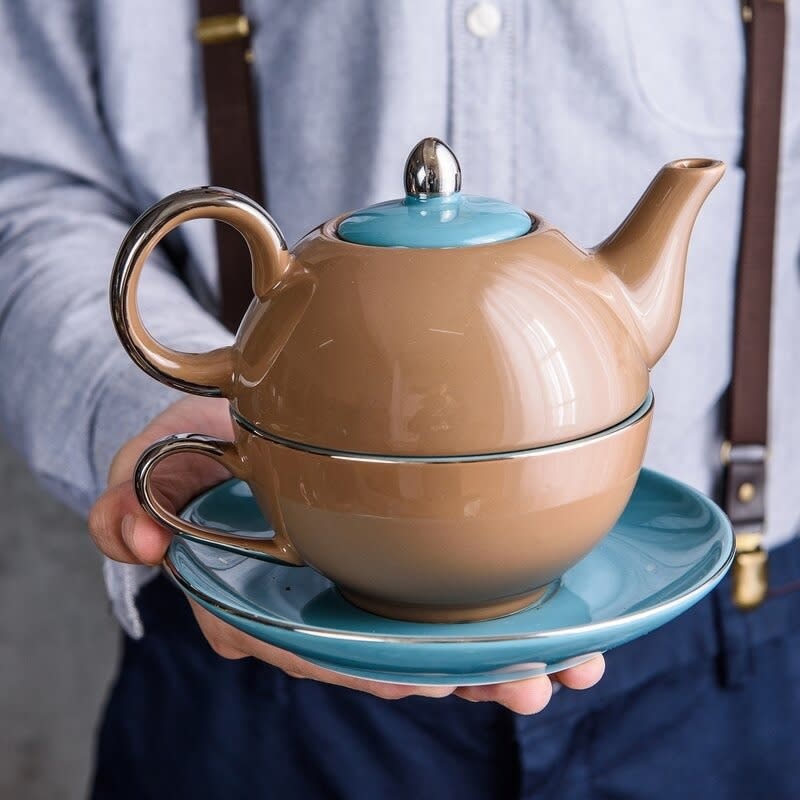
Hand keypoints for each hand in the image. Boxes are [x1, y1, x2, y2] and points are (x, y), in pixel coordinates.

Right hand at [89, 395, 604, 713]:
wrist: (241, 427)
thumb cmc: (210, 450)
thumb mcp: (168, 456)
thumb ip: (139, 491)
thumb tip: (132, 532)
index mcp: (273, 595)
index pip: (314, 645)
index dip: (364, 664)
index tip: (423, 675)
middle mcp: (329, 602)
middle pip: (392, 656)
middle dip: (458, 676)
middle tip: (527, 681)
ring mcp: (374, 585)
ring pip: (438, 640)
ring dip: (506, 659)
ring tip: (572, 663)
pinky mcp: (410, 559)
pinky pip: (463, 598)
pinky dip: (520, 615)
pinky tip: (580, 628)